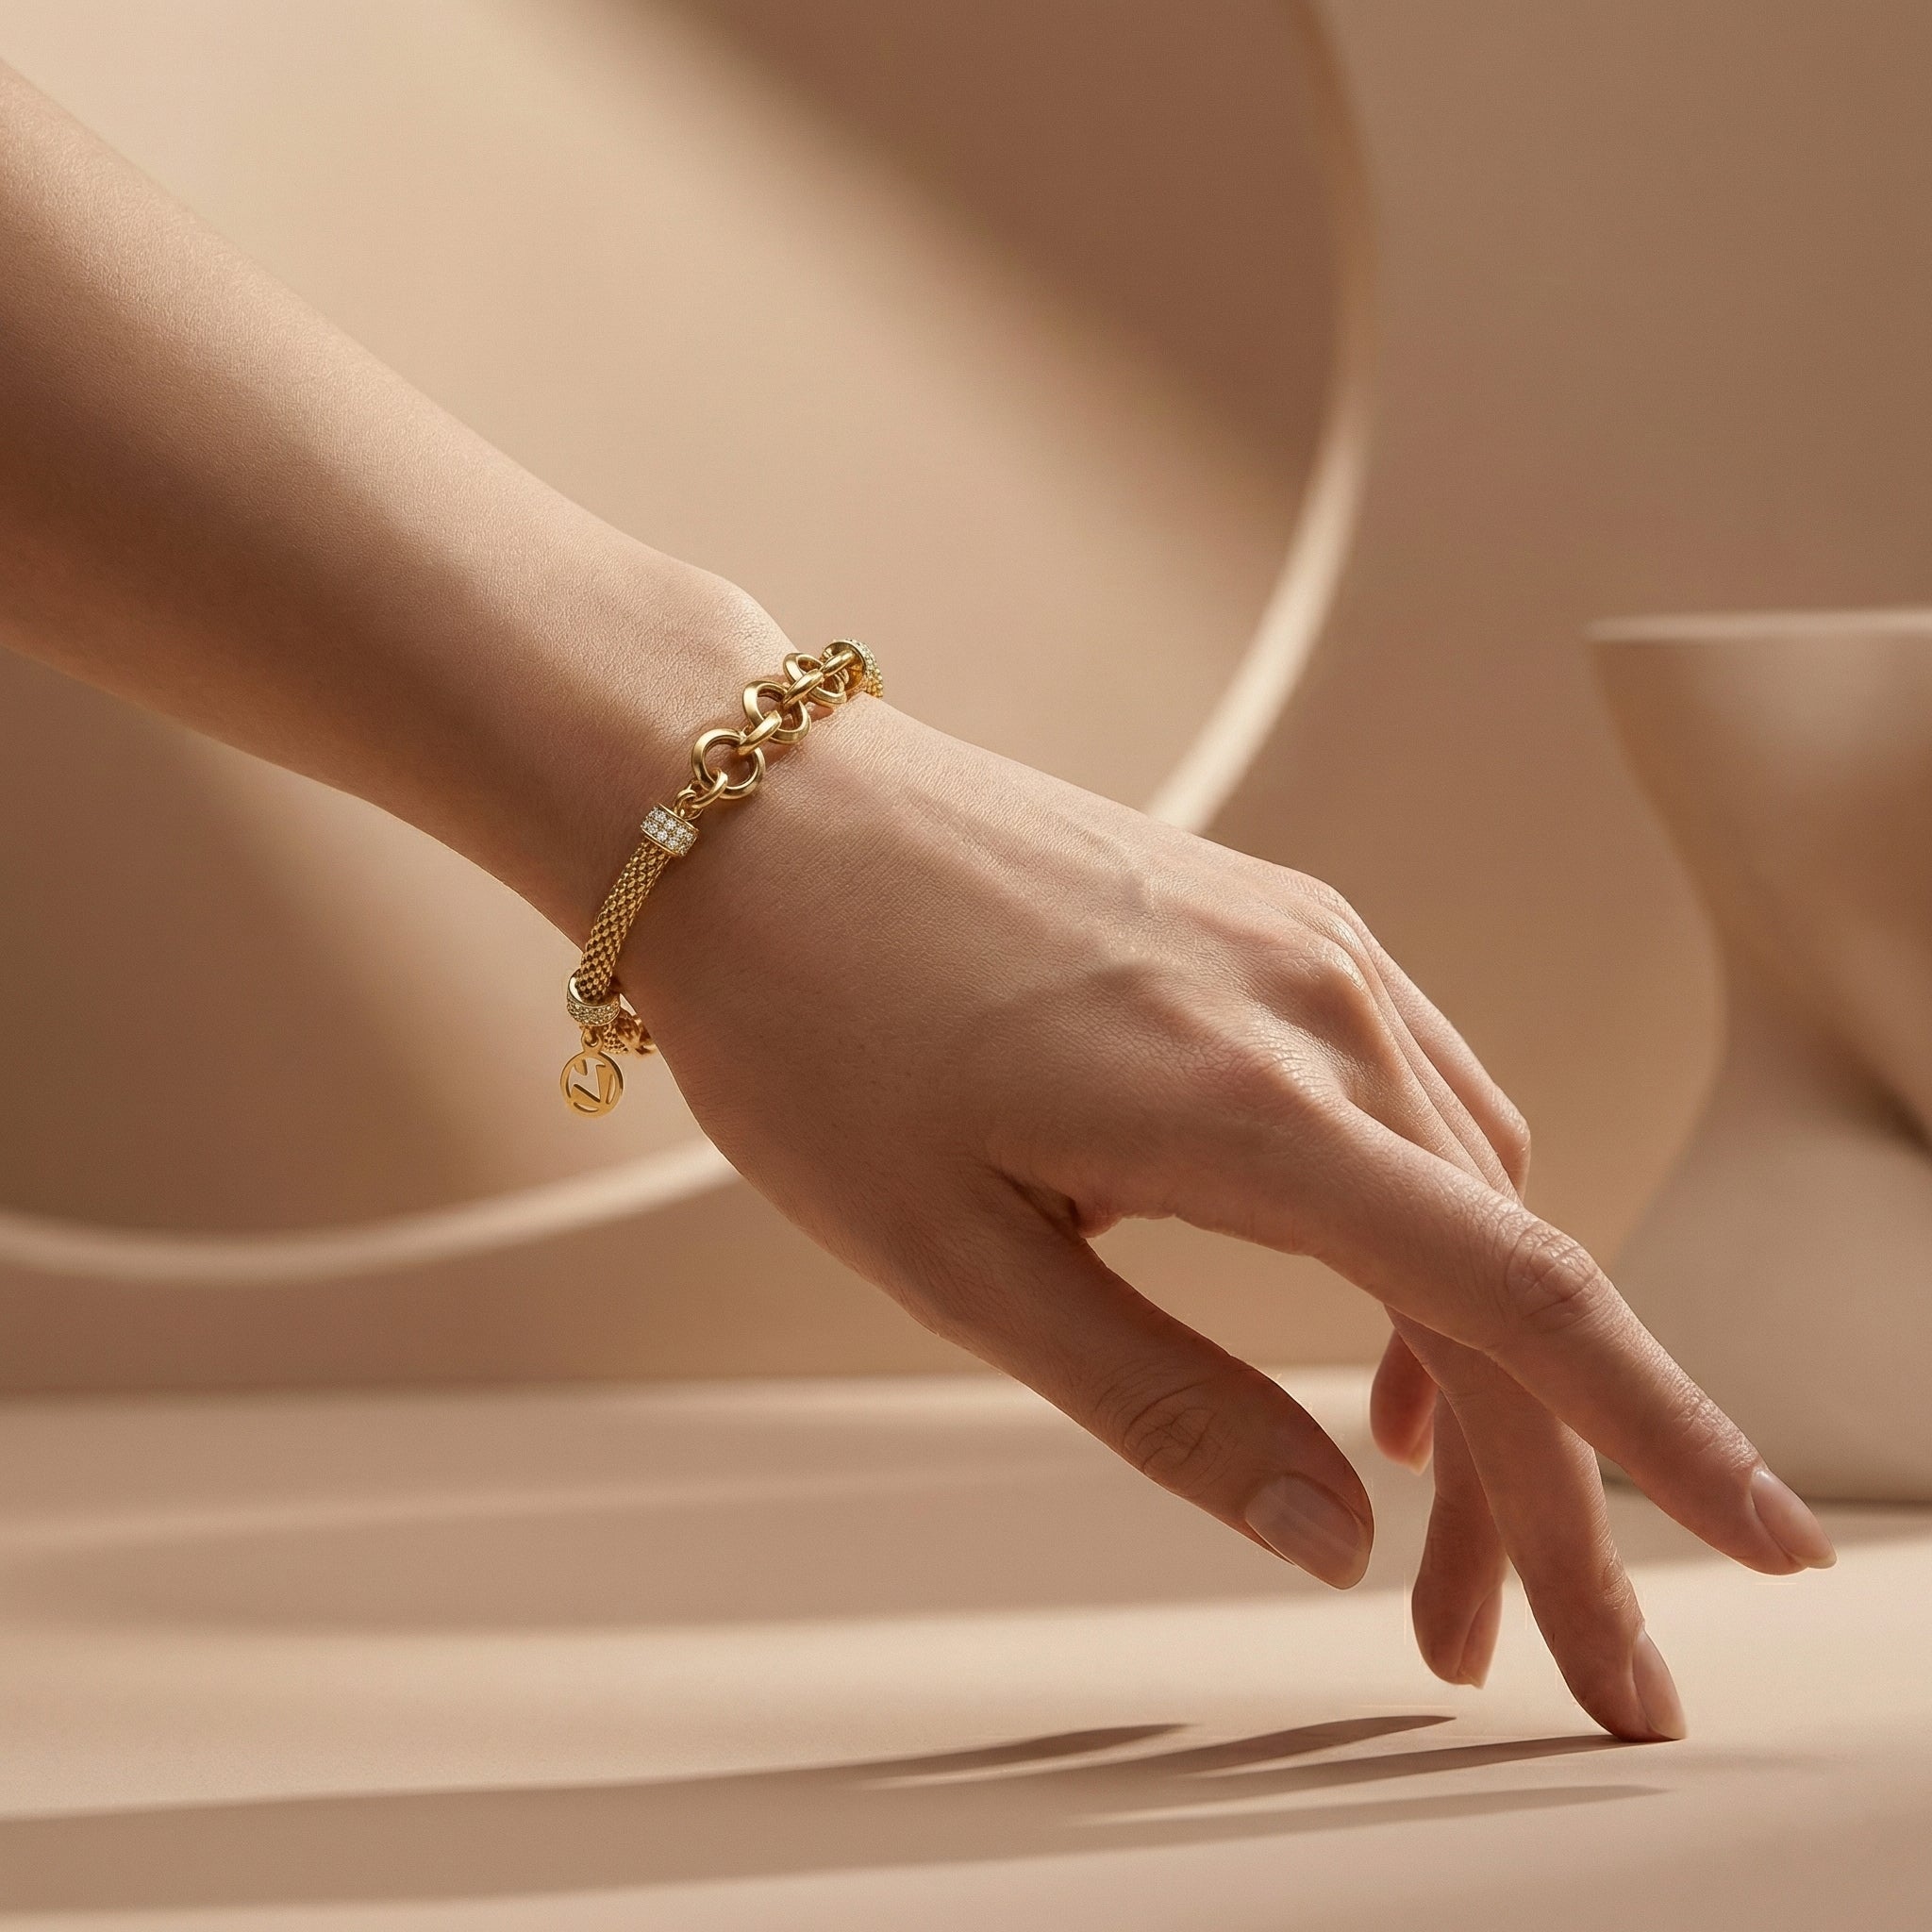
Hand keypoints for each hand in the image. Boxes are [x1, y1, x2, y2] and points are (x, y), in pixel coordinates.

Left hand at [612, 609, 1835, 1742]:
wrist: (754, 815)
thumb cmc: (816, 1031)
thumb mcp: (958, 1259)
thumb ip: (1164, 1403)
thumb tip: (1336, 1537)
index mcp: (1252, 1107)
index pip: (1523, 1304)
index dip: (1666, 1449)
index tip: (1773, 1557)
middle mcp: (1320, 1008)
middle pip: (1507, 1274)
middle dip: (1550, 1481)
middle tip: (1539, 1658)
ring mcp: (1304, 948)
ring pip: (1467, 1186)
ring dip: (1481, 1361)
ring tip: (1436, 1524)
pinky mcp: (1268, 922)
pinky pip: (1411, 1096)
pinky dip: (1431, 1232)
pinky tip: (1385, 1325)